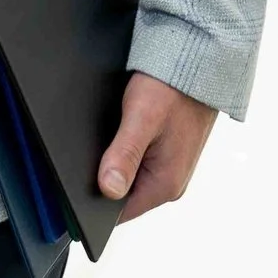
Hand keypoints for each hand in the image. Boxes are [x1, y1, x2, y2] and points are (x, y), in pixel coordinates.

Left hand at [96, 72, 217, 223]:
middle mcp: (171, 183)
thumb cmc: (173, 87)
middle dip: (104, 178)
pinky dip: (126, 151)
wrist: (199, 63)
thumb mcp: (142, 118)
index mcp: (165, 184)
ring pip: (130, 178)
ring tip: (111, 136)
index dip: (94, 202)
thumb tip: (108, 189)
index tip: (78, 185)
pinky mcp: (168, 154)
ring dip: (116, 162)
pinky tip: (121, 132)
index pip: (118, 213)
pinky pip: (140, 163)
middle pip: (124, 195)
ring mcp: (170, 169)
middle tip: (94, 150)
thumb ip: (125, 155)